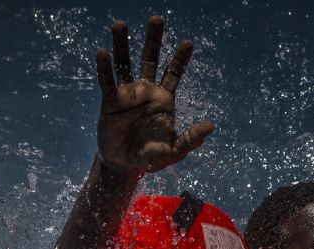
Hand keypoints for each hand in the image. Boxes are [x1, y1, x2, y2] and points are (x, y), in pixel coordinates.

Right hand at [95, 17, 214, 174]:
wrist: (123, 164)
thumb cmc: (150, 158)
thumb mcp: (173, 152)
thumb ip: (191, 139)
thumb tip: (211, 126)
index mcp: (164, 100)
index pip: (174, 73)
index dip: (180, 58)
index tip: (189, 43)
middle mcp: (146, 91)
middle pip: (151, 59)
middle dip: (154, 40)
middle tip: (157, 19)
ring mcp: (127, 93)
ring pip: (125, 62)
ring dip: (123, 44)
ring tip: (121, 24)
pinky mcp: (110, 101)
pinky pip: (107, 80)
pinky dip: (105, 67)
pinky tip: (102, 51)